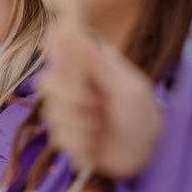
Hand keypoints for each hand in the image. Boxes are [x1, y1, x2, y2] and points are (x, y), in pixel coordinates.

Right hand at [40, 30, 160, 177]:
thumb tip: (81, 37)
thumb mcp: (128, 90)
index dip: (54, 50)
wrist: (144, 154)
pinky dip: (78, 142)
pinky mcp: (65, 133)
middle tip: (92, 105)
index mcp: (90, 65)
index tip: (60, 60)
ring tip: (99, 128)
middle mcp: (74, 84)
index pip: (60, 47)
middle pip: (47, 82)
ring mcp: (67, 109)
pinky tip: (93, 143)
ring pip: (51, 112)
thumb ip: (101, 67)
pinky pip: (57, 136)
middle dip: (68, 98)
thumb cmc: (142, 116)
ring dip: (78, 124)